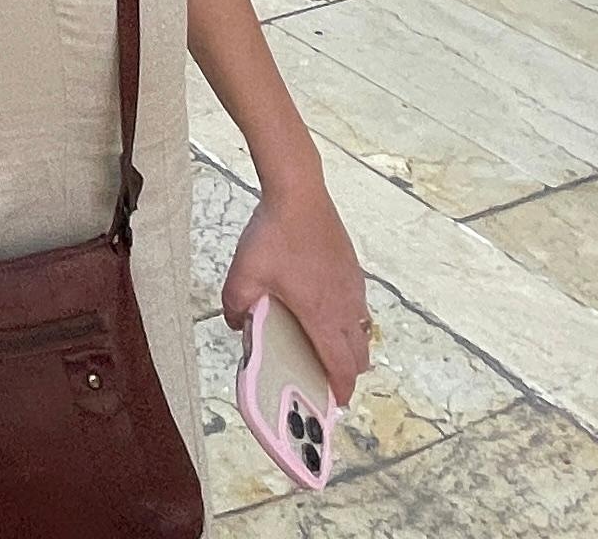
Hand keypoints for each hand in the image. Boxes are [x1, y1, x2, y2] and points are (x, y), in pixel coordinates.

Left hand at [222, 183, 373, 396]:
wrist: (300, 193)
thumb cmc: (273, 235)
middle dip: (348, 373)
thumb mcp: (242, 275)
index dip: (340, 389)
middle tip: (327, 378)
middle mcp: (345, 306)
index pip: (341, 365)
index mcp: (322, 316)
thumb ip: (235, 307)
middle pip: (359, 354)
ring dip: (350, 345)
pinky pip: (358, 305)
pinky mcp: (353, 268)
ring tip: (325, 346)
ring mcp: (353, 286)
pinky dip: (349, 319)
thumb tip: (238, 325)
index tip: (335, 403)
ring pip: (362, 329)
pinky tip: (324, 308)